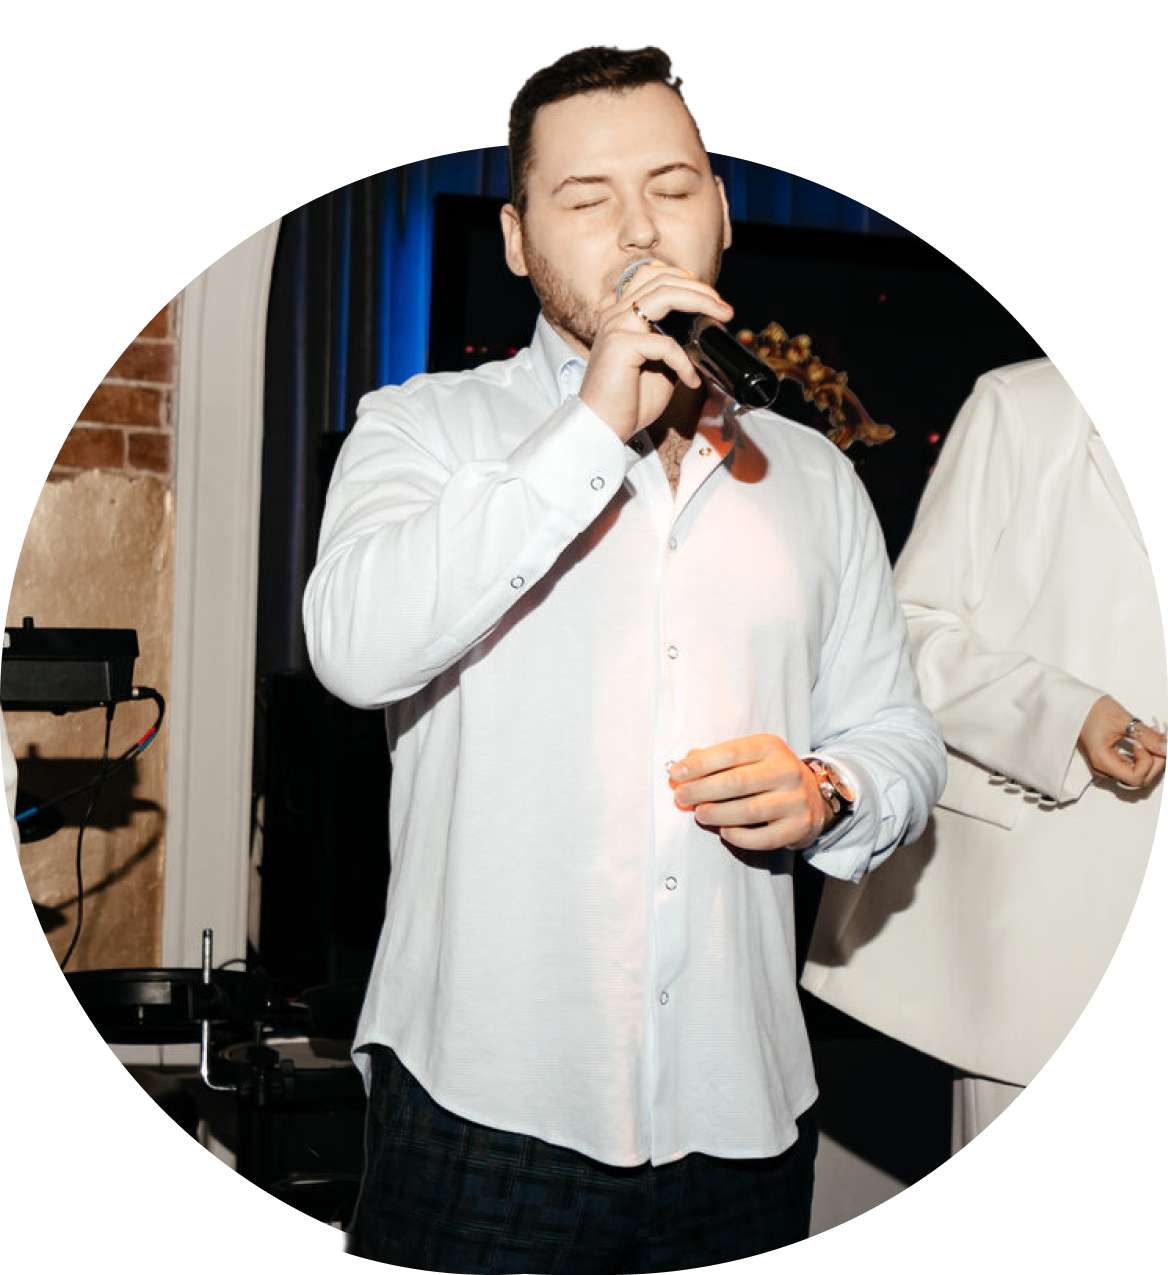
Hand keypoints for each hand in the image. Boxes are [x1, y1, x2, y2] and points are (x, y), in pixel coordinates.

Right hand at [578, 262, 732, 440]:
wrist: (604, 426)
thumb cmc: (628, 401)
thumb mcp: (657, 366)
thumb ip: (672, 344)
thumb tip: (701, 334)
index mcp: (620, 315)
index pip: (650, 275)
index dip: (682, 277)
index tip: (708, 296)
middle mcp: (615, 314)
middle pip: (662, 280)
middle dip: (700, 289)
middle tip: (725, 308)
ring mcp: (616, 327)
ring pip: (664, 296)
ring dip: (699, 302)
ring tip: (721, 317)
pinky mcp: (621, 345)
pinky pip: (666, 343)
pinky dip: (685, 362)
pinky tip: (691, 380)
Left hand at [668, 733, 829, 850]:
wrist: (813, 797)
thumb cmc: (769, 775)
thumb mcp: (749, 758)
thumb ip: (716, 760)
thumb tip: (681, 769)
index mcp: (771, 747)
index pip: (729, 753)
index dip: (698, 765)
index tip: (675, 775)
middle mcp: (787, 770)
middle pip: (736, 782)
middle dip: (701, 790)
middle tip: (681, 798)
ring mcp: (795, 799)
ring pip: (748, 810)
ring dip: (717, 813)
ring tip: (699, 814)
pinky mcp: (799, 826)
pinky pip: (763, 837)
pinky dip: (739, 836)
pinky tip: (724, 831)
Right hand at [1078, 695, 1166, 786]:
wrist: (1072, 704)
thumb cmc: (1089, 709)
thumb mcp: (1123, 720)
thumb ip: (1148, 736)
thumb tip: (1167, 747)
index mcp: (1102, 760)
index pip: (1136, 778)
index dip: (1148, 761)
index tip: (1145, 742)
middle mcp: (1103, 768)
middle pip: (1139, 779)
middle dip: (1155, 761)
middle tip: (1158, 740)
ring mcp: (1105, 766)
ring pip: (1137, 775)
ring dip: (1151, 759)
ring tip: (1151, 739)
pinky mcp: (1108, 761)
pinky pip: (1131, 768)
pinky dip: (1142, 757)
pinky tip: (1143, 743)